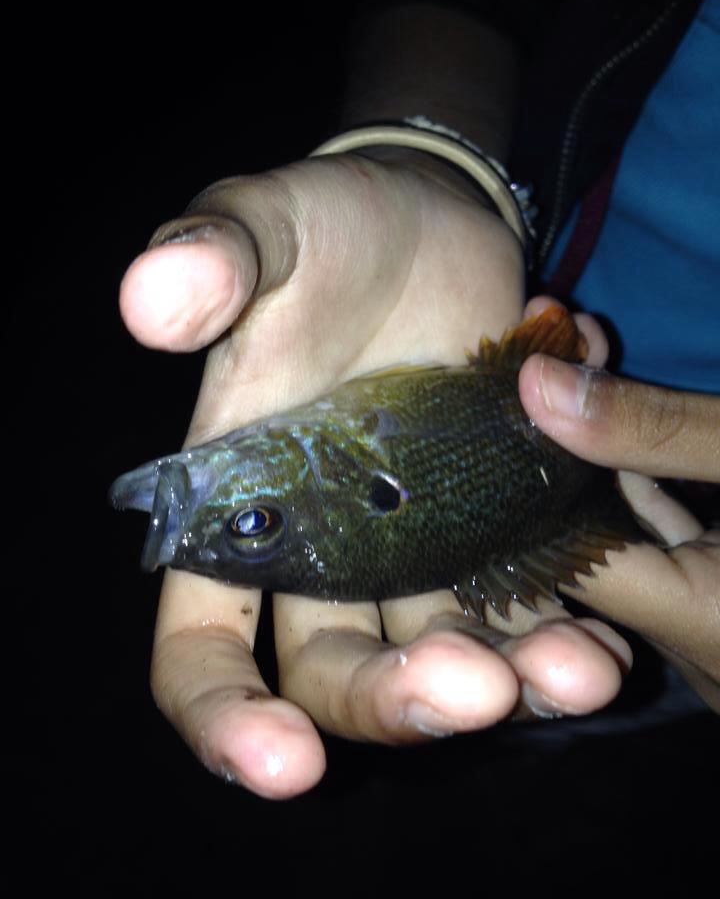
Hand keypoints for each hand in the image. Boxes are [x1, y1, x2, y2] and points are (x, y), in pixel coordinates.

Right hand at [120, 157, 633, 797]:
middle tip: (473, 690)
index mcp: (239, 504)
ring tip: (579, 671)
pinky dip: (563, 628)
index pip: (200, 645)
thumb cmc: (330, 225)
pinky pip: (523, 600)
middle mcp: (323, 547)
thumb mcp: (268, 225)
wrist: (432, 217)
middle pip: (336, 673)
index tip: (280, 762)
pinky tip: (606, 631)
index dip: (224, 717)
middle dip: (393, 703)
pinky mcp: (493, 520)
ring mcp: (416, 544)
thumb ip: (212, 257)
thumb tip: (153, 295)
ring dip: (506, 683)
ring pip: (444, 654)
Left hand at [519, 297, 719, 709]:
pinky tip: (618, 398)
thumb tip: (538, 382)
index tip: (490, 383)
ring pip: (630, 525)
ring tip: (568, 340)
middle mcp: (702, 642)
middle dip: (560, 434)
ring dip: (602, 437)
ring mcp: (717, 621)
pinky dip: (646, 465)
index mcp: (707, 626)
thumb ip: (661, 430)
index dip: (513, 473)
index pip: (555, 556)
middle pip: (590, 536)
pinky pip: (672, 527)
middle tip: (538, 338)